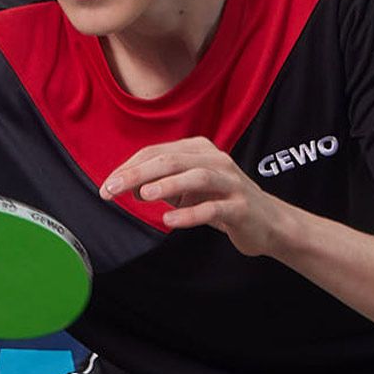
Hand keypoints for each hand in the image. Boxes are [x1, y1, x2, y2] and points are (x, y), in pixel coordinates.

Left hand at [100, 136, 279, 256]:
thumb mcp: (188, 190)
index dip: (129, 168)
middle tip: (113, 189)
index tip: (106, 186)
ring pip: (197, 176)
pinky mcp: (241, 207)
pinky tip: (169, 221)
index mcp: (199, 150)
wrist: (267, 223)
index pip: (157, 153)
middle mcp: (216, 161)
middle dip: (138, 174)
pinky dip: (190, 214)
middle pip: (172, 160)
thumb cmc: (221, 202)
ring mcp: (231, 183)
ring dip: (167, 185)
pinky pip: (213, 208)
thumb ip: (160, 185)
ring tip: (144, 196)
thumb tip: (129, 188)